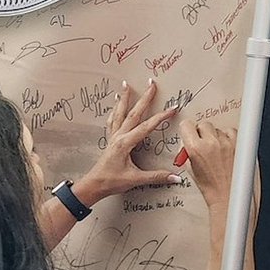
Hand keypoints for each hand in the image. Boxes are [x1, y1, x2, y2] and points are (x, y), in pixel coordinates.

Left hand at [78, 80, 181, 201]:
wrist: (94, 185)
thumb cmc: (112, 181)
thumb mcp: (136, 179)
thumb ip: (156, 177)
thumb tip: (176, 177)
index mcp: (125, 143)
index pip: (147, 126)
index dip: (161, 117)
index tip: (172, 108)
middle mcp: (119, 136)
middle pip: (133, 113)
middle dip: (144, 97)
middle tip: (150, 83)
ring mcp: (113, 137)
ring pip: (120, 113)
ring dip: (125, 98)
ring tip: (126, 85)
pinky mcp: (111, 140)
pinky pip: (113, 121)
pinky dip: (115, 110)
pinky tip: (116, 105)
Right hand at [178, 119, 235, 212]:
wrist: (229, 198)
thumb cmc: (212, 188)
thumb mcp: (191, 169)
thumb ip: (188, 151)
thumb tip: (188, 141)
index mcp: (196, 149)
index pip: (187, 124)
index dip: (188, 130)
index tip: (190, 133)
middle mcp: (212, 143)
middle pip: (204, 124)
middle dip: (203, 133)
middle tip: (205, 145)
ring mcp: (228, 143)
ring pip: (219, 128)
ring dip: (217, 136)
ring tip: (218, 150)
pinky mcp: (241, 145)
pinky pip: (233, 132)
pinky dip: (230, 138)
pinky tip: (228, 149)